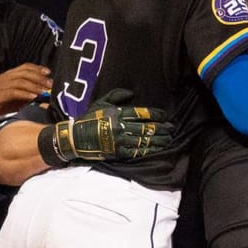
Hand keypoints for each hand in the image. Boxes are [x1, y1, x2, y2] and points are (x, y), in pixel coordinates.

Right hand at [0, 63, 52, 121]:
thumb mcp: (15, 97)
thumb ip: (27, 95)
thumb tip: (42, 96)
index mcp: (10, 75)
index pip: (25, 67)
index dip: (37, 68)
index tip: (49, 72)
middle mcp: (6, 77)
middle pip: (25, 73)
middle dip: (39, 78)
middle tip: (50, 84)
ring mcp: (2, 85)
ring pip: (20, 81)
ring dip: (34, 86)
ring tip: (44, 91)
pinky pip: (14, 92)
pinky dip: (25, 94)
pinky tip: (33, 97)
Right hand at [40, 89, 172, 162]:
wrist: (75, 138)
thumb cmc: (88, 118)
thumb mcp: (100, 102)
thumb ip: (116, 95)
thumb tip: (132, 93)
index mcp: (117, 113)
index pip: (141, 113)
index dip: (155, 114)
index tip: (165, 115)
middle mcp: (120, 126)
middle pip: (146, 128)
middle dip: (161, 128)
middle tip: (171, 128)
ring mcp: (119, 141)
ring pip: (144, 141)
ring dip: (158, 140)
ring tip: (169, 139)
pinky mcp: (118, 153)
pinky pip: (137, 152)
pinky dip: (149, 151)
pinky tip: (157, 149)